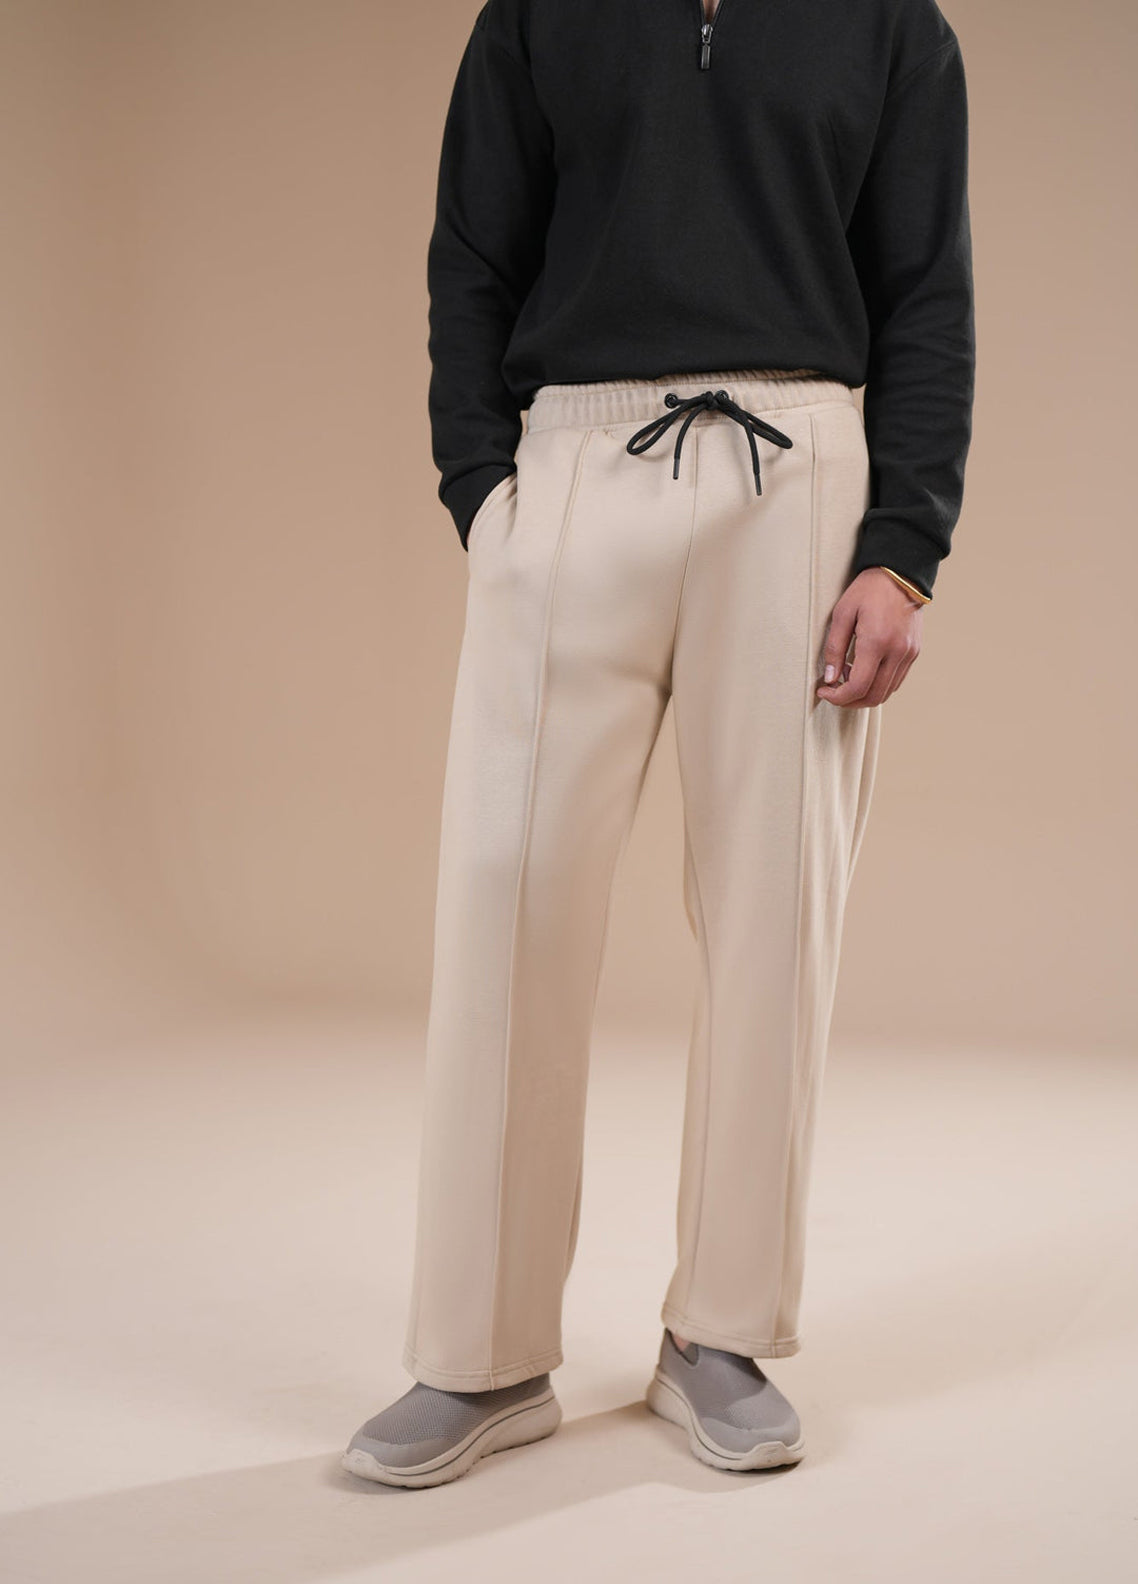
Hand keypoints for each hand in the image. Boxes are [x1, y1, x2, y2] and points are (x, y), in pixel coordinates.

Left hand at [815, 568, 923, 707]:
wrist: (901, 574)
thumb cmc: (868, 590)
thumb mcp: (842, 614)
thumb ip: (834, 648)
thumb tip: (830, 678)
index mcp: (877, 642)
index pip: (858, 687)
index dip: (838, 697)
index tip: (823, 691)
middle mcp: (897, 652)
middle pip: (873, 696)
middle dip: (849, 701)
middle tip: (833, 692)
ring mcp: (909, 654)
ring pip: (886, 692)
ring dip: (864, 693)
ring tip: (848, 676)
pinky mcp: (914, 653)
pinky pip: (896, 680)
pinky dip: (878, 684)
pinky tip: (865, 670)